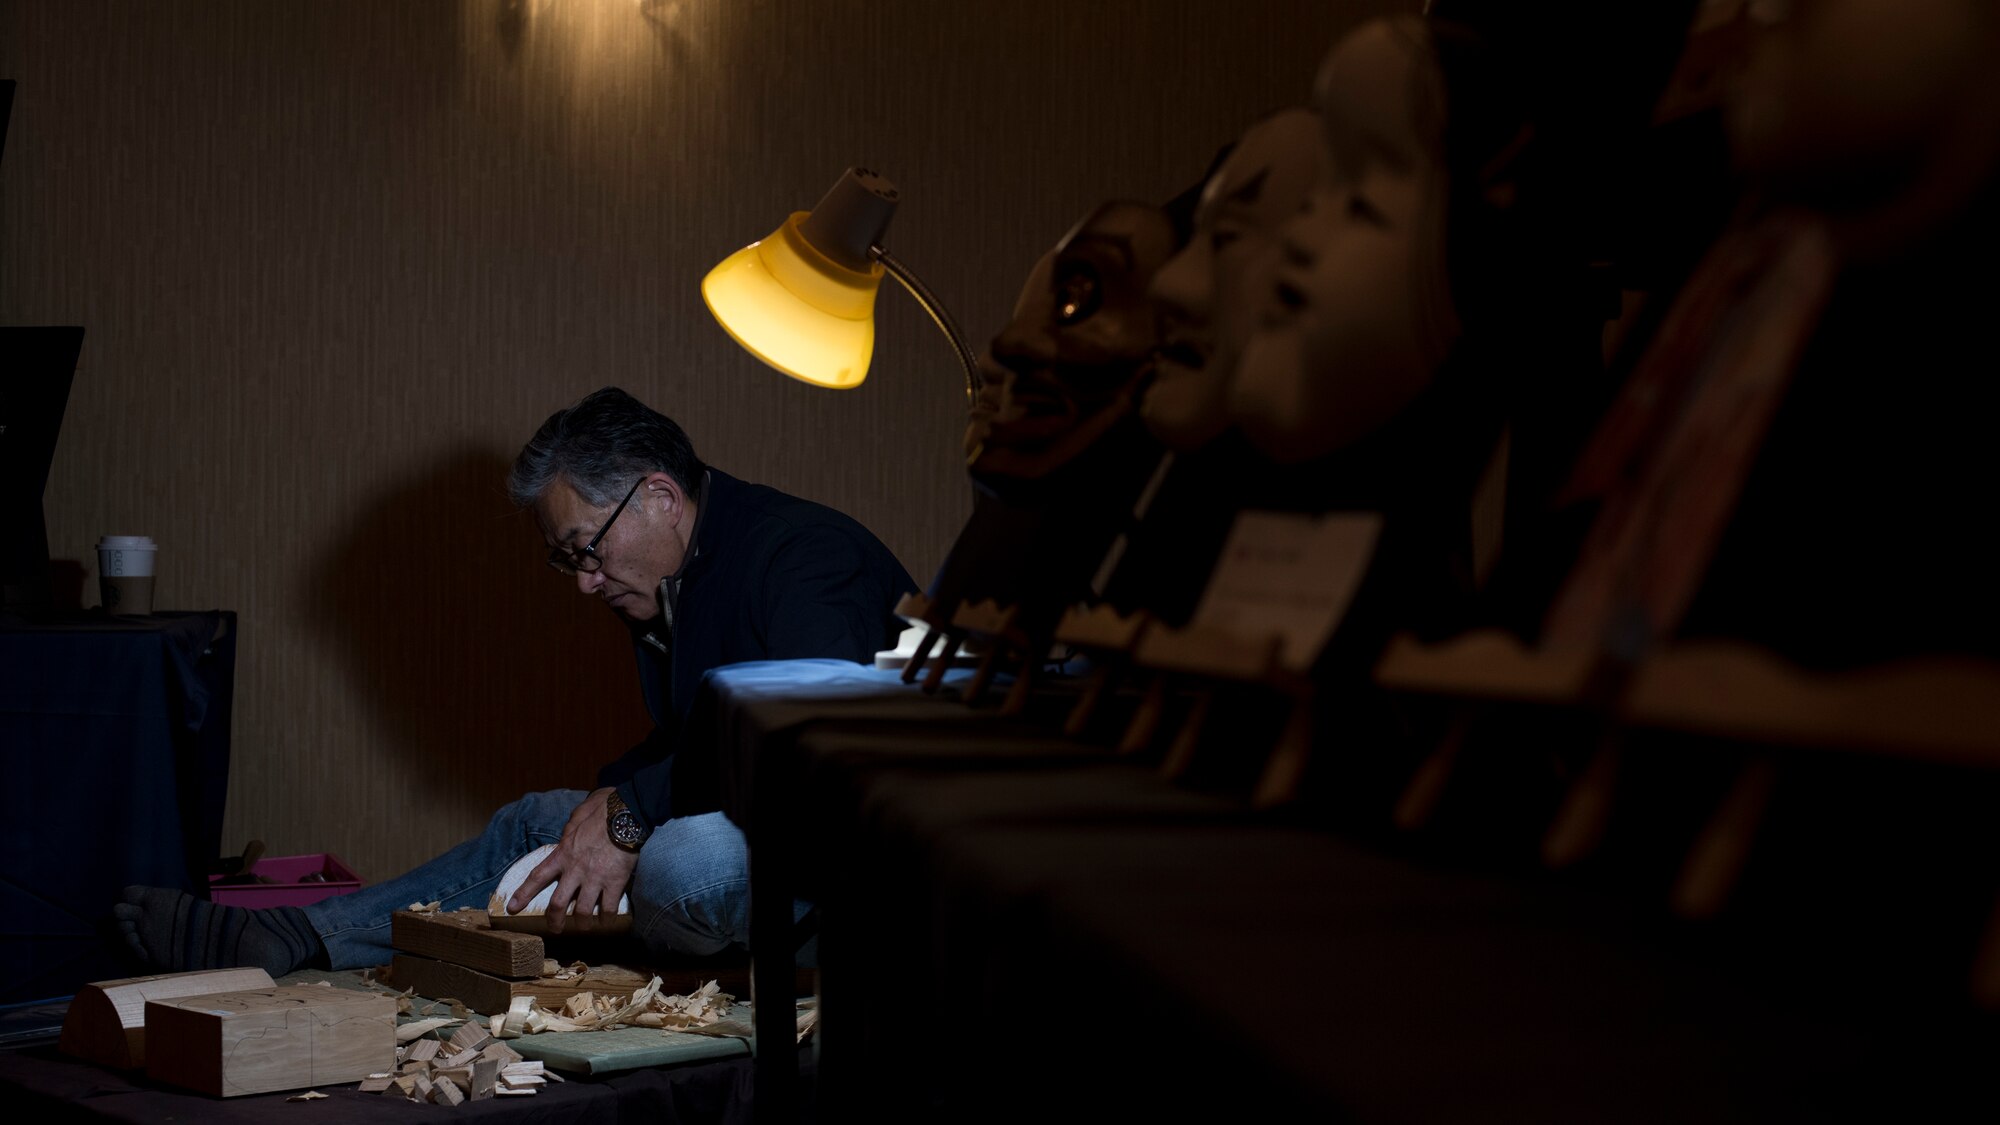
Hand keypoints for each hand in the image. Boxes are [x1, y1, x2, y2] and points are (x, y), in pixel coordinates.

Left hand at [506, 788, 638, 932]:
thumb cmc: (602, 811)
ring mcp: (595, 879)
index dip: (523, 894)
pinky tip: (607, 920)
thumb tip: (567, 836)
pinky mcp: (615, 882)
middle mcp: (575, 870)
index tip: (513, 907)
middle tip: (556, 929)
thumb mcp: (577, 818)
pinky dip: (607, 917)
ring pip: (583, 912)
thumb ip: (569, 831)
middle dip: (554, 921)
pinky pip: (609, 908)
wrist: (626, 814)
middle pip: (557, 904)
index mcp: (563, 854)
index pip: (537, 877)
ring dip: (583, 923)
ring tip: (585, 927)